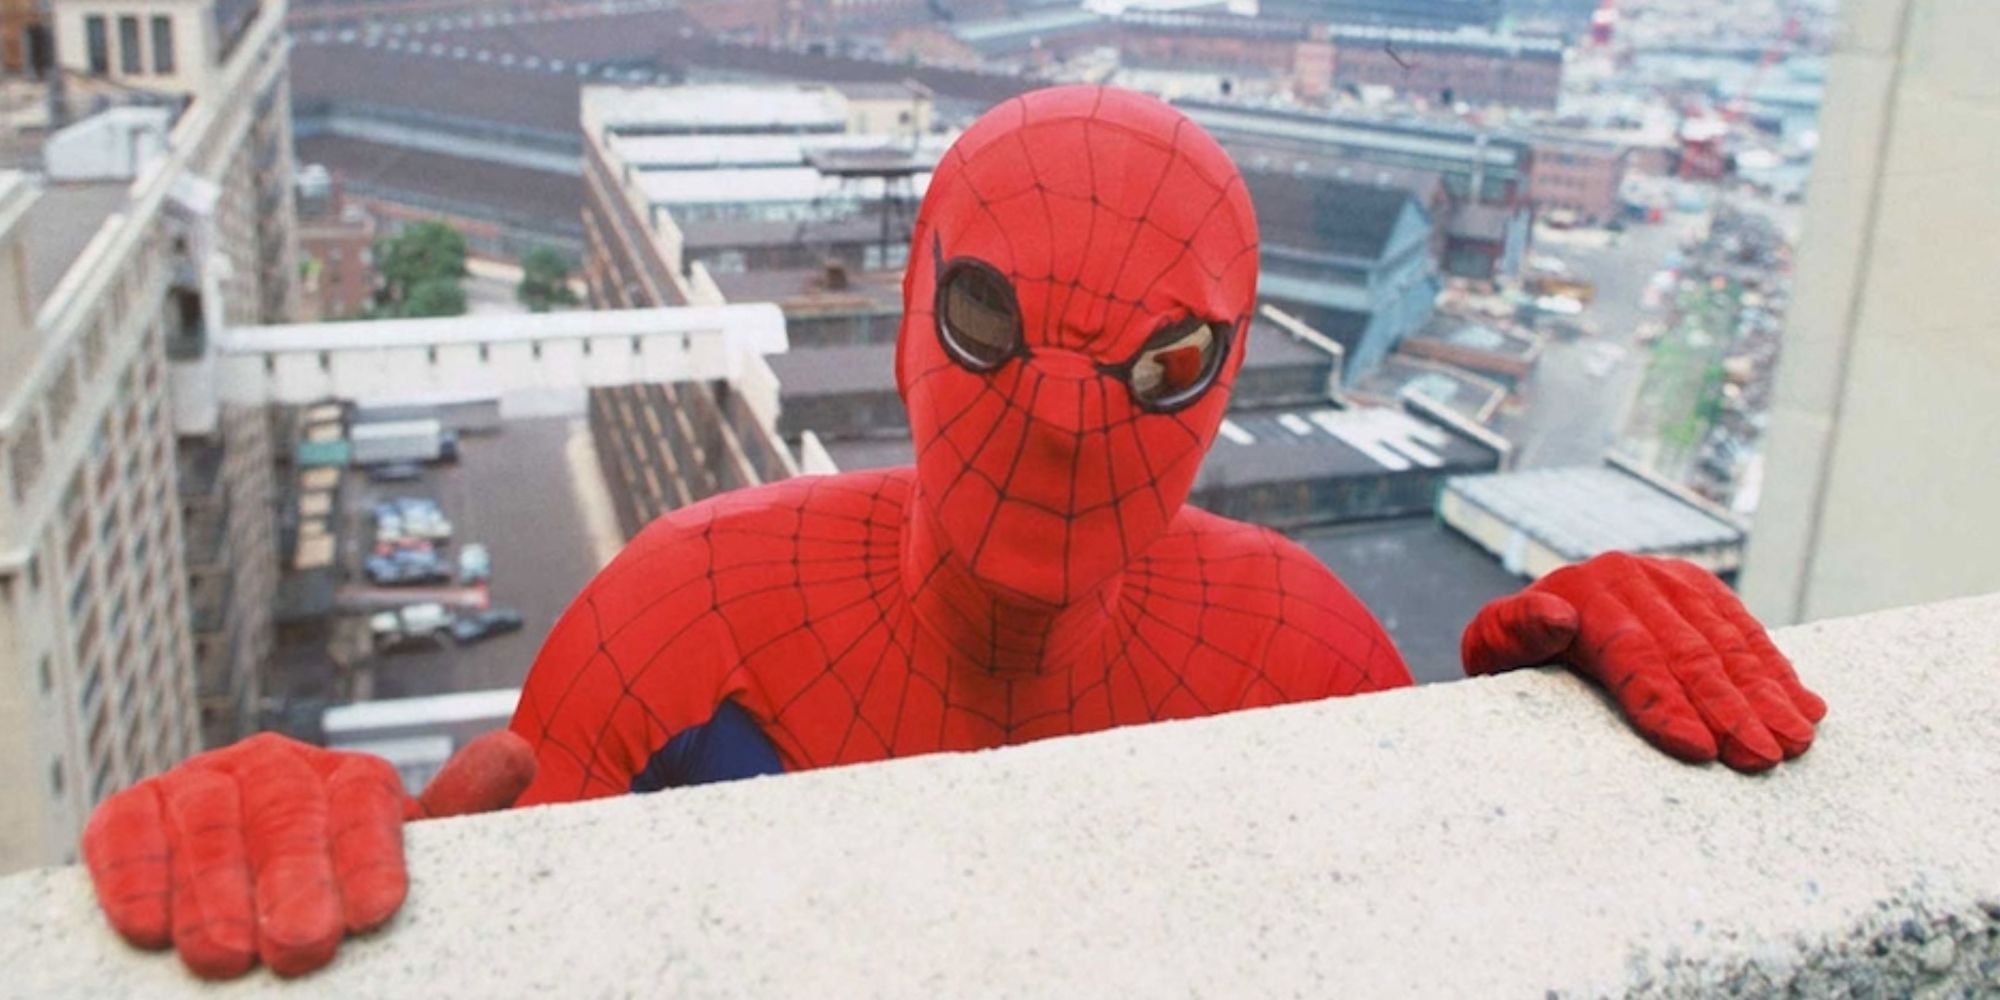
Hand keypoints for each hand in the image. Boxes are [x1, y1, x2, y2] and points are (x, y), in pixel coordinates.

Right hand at [81, 729, 534, 978]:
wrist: (260, 890)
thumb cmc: (344, 884)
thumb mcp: (406, 858)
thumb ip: (458, 812)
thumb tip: (515, 754)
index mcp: (350, 778)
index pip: (365, 805)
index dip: (368, 858)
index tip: (375, 913)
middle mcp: (275, 768)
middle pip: (284, 813)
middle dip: (291, 881)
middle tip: (301, 947)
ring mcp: (202, 784)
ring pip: (206, 823)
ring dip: (212, 892)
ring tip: (226, 957)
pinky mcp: (134, 811)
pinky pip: (126, 833)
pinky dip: (133, 876)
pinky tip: (147, 927)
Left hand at [1461, 553, 1826, 771]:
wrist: (1534, 615)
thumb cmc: (1512, 649)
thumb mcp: (1493, 643)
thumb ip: (1516, 631)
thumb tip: (1556, 618)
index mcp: (1582, 593)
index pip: (1632, 654)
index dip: (1666, 703)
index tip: (1699, 748)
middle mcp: (1632, 579)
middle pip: (1690, 653)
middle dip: (1731, 709)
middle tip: (1763, 756)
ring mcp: (1671, 580)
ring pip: (1728, 644)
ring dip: (1767, 695)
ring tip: (1794, 741)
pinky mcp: (1701, 590)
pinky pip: (1747, 632)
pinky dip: (1779, 672)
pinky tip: (1807, 708)